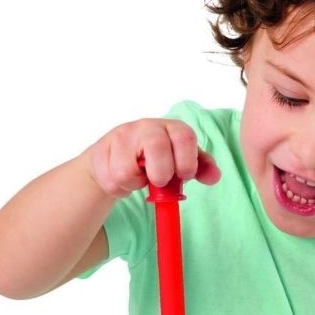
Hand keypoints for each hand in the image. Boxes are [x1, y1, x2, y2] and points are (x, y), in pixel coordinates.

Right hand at [88, 118, 220, 198]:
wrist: (117, 158)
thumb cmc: (156, 159)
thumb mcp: (181, 161)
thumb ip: (201, 168)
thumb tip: (214, 176)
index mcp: (171, 128)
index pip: (184, 137)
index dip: (186, 161)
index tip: (183, 176)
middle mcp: (146, 127)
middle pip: (156, 146)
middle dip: (160, 173)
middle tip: (158, 180)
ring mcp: (121, 137)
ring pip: (126, 171)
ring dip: (134, 184)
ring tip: (138, 178)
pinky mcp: (100, 150)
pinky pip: (110, 180)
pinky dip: (118, 187)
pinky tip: (122, 178)